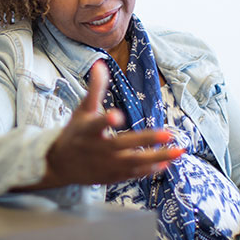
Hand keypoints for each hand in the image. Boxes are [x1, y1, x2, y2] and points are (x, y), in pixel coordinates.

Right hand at [42, 61, 182, 186]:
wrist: (61, 164)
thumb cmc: (75, 133)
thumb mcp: (82, 110)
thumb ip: (95, 89)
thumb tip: (100, 64)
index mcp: (88, 130)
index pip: (97, 124)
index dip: (106, 120)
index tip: (116, 115)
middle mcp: (98, 149)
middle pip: (123, 144)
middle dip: (146, 139)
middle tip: (168, 134)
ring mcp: (106, 164)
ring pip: (134, 162)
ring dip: (158, 157)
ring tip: (179, 150)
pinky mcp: (112, 176)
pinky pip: (134, 173)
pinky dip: (150, 169)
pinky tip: (166, 163)